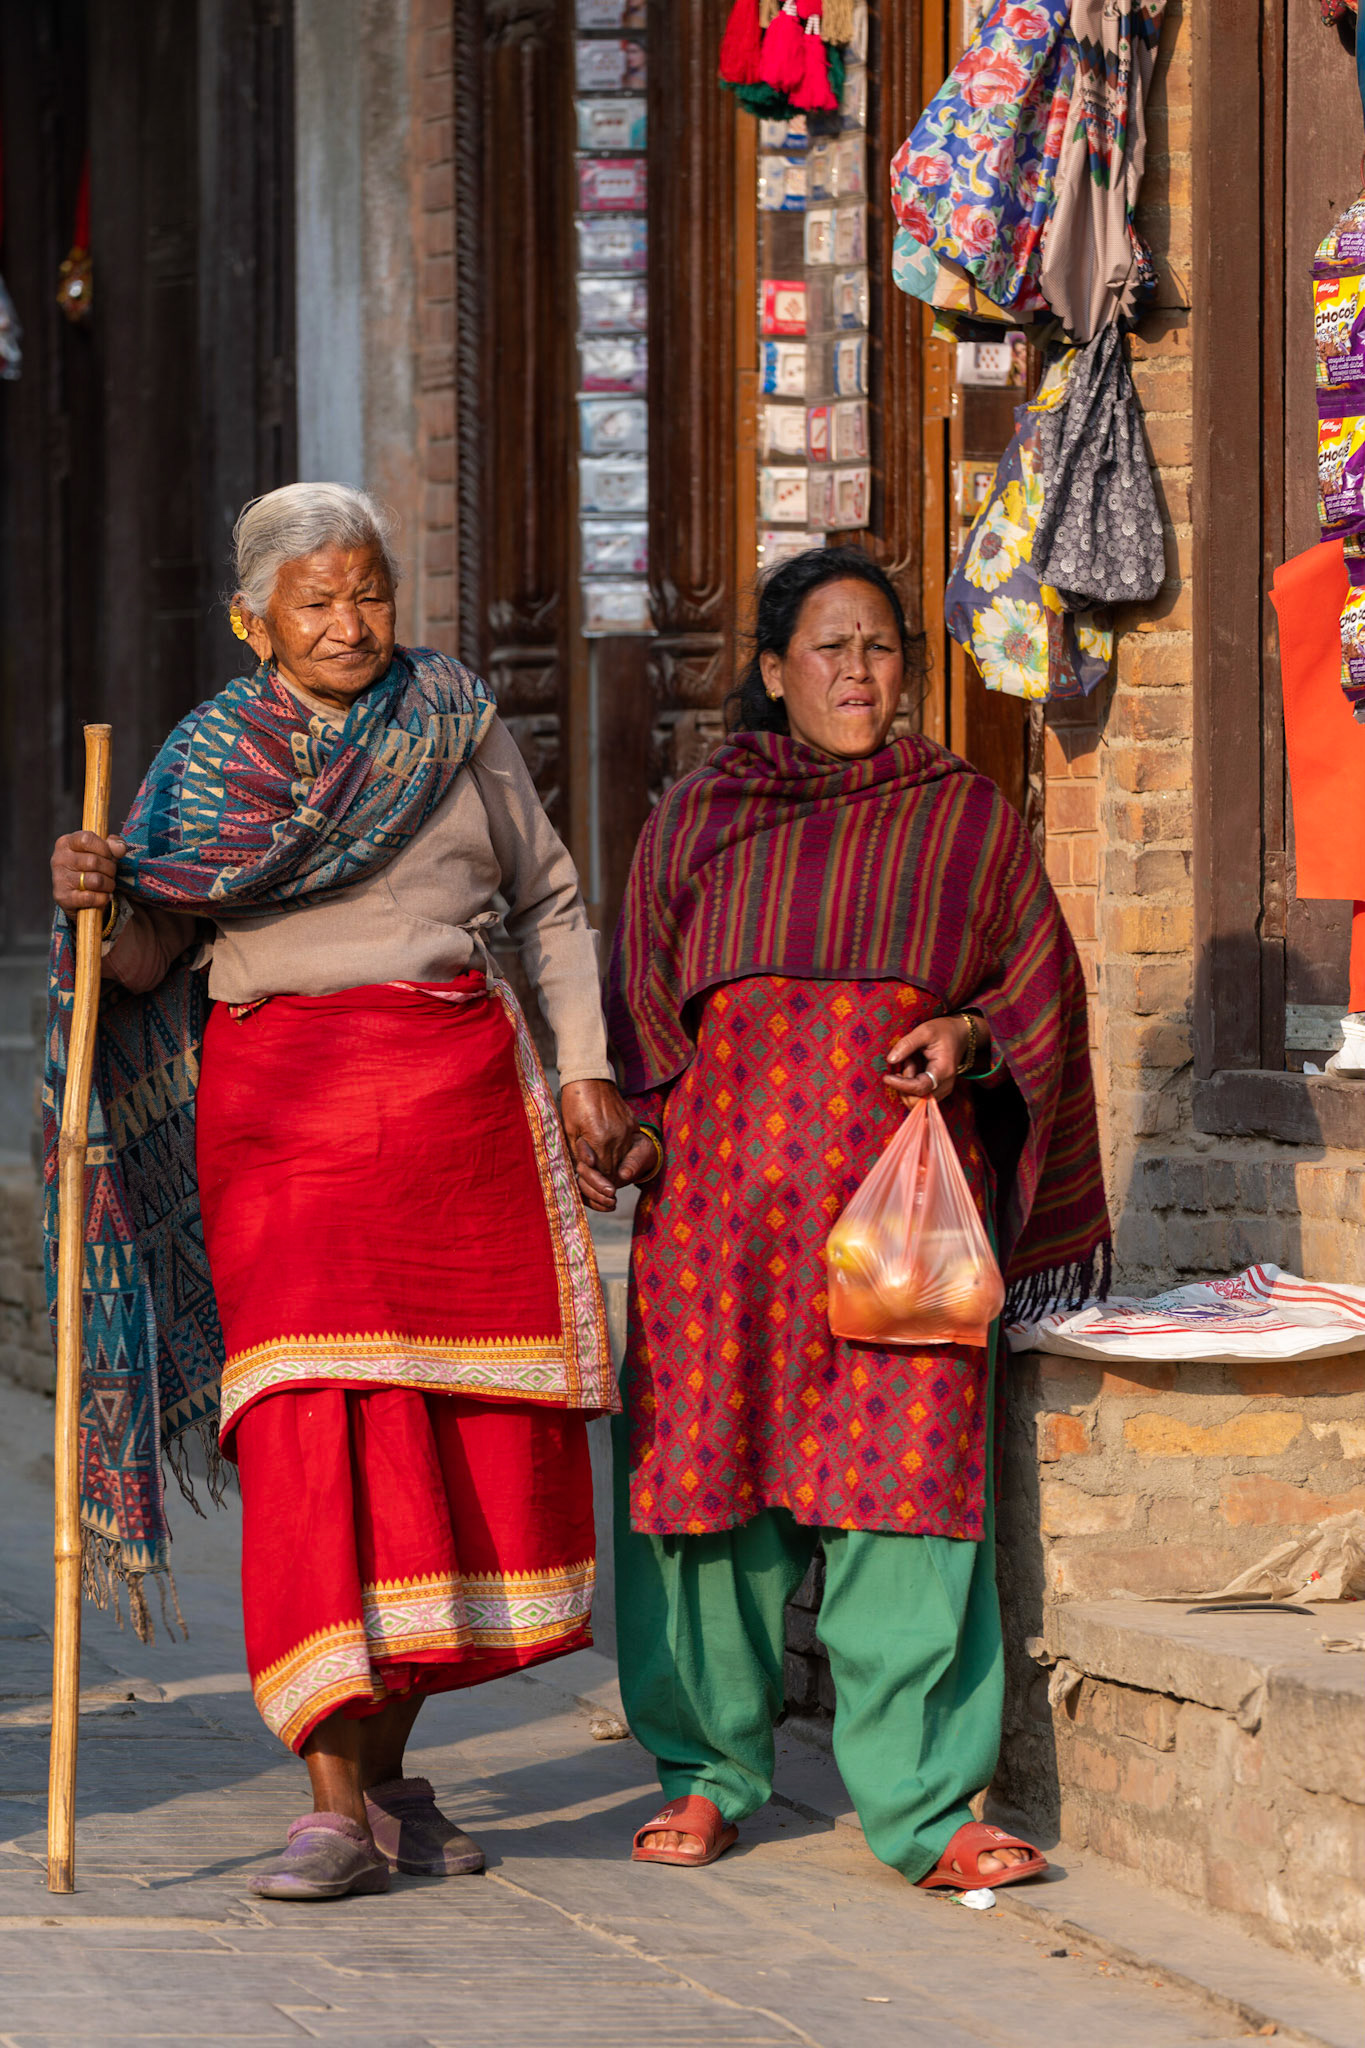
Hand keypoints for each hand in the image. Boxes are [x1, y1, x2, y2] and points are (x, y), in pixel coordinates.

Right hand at [51, 831, 126, 914]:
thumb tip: (121, 847)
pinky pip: (90, 897)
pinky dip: (103, 898)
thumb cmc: (90, 868)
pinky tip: (104, 896)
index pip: (87, 839)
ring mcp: (59, 879)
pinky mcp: (63, 898)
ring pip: (95, 880)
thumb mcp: (101, 852)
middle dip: (110, 869)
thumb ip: (112, 845)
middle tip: (111, 873)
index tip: (109, 856)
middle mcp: (59, 859)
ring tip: (108, 885)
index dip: (104, 848)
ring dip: (109, 885)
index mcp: (66, 843)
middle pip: (94, 861)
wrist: (76, 896)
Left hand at [559, 1079, 655, 1213]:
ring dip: (613, 1165)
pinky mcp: (631, 1122)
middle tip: (599, 1185)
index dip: (596, 1182)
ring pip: (622, 1157)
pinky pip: (627, 1143)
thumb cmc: (574, 1103)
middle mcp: (618, 1136)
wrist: (590, 1077)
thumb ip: (580, 1154)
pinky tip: (611, 1150)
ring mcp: (627, 1128)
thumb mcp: (570, 1131)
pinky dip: (619, 1150)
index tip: (593, 1187)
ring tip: (603, 1168)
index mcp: (600, 1139)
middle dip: (605, 1177)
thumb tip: (587, 1170)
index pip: (603, 1172)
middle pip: (614, 1167)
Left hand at [884, 1013, 988, 1105]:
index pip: (920, 1088)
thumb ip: (907, 1044)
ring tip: (910, 1062)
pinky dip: (909, 1087)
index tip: (886, 1077)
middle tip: (906, 1062)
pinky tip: (912, 1069)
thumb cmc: (942, 1031)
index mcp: (943, 1071)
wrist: (959, 1034)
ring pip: (915, 1101)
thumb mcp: (924, 1031)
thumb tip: (890, 1060)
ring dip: (906, 1085)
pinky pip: (918, 1097)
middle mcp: (945, 1086)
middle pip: (916, 1101)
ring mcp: (942, 1090)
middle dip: (904, 1086)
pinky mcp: (936, 1091)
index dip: (901, 1085)